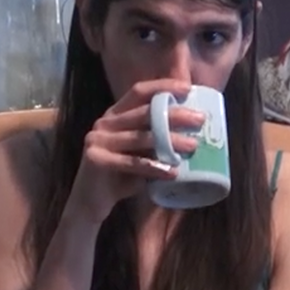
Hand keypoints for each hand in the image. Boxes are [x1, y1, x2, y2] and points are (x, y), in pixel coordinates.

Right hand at [66, 78, 204, 222]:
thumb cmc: (120, 177)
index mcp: (113, 115)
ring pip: (140, 138)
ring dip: (170, 142)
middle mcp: (103, 124)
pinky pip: (132, 162)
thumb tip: (192, 131)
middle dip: (174, 114)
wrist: (90, 202)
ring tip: (192, 146)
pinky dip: (155, 167)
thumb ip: (155, 139)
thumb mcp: (139, 153)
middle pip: (143, 113)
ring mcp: (97, 141)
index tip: (187, 89)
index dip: (162, 87)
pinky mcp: (96, 160)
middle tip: (199, 119)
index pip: (138, 92)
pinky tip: (173, 173)